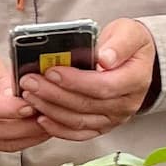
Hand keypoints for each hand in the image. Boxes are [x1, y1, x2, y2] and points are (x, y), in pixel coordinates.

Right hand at [0, 52, 46, 150]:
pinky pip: (5, 146)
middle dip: (27, 125)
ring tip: (48, 123)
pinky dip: (26, 140)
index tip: (30, 106)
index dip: (8, 109)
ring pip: (4, 142)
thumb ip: (1, 77)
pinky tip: (39, 131)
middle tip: (48, 114)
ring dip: (30, 135)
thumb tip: (16, 94)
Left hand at [16, 18, 156, 142]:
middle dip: (53, 94)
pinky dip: (58, 128)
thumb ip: (119, 44)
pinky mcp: (101, 126)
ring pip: (78, 120)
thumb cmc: (129, 45)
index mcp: (135, 80)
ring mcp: (113, 118)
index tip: (52, 72)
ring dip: (50, 109)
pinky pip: (78, 133)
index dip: (75, 81)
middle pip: (86, 104)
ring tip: (30, 95)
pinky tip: (41, 117)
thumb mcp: (129, 33)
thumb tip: (105, 58)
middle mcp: (126, 104)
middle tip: (31, 82)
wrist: (134, 61)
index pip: (103, 86)